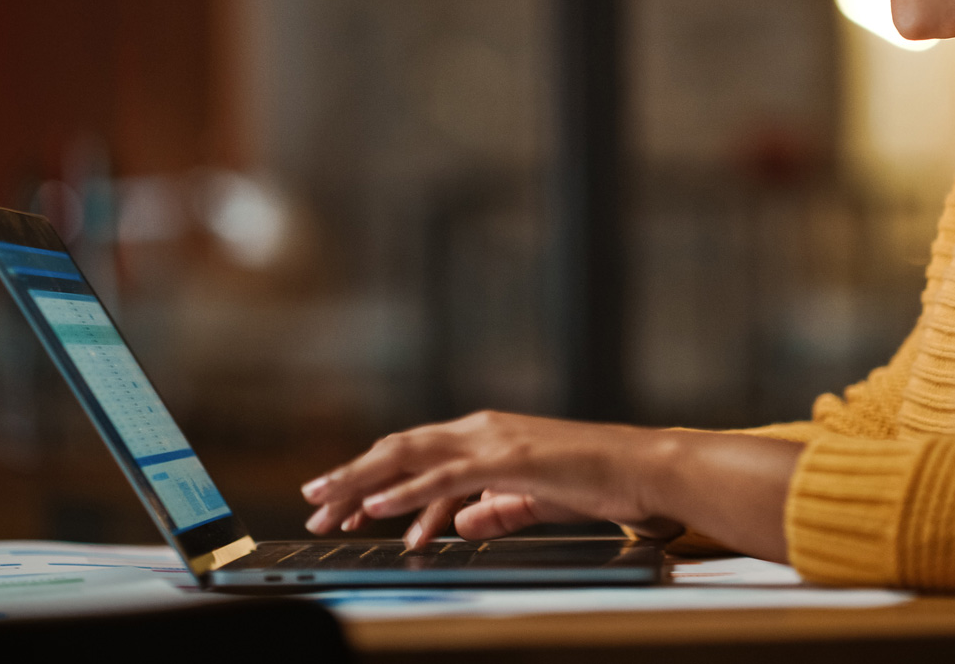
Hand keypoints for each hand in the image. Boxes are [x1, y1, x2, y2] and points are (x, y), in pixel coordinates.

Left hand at [300, 411, 680, 548]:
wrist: (641, 469)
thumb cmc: (596, 481)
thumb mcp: (533, 499)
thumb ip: (494, 508)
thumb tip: (459, 524)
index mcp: (484, 436)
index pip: (413, 455)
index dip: (370, 478)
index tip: (337, 505)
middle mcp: (480, 430)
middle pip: (397, 450)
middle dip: (350, 478)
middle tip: (313, 505)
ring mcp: (492, 440)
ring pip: (409, 457)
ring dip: (363, 483)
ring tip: (328, 506)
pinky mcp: (508, 459)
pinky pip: (445, 478)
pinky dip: (405, 492)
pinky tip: (377, 507)